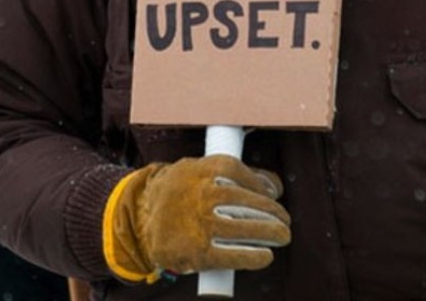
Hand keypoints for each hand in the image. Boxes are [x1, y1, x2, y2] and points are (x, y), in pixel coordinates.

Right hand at [102, 154, 290, 282]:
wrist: (141, 217)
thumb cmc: (177, 191)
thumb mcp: (198, 169)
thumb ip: (231, 173)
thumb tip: (273, 185)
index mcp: (203, 169)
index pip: (241, 172)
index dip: (261, 183)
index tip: (273, 193)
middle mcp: (203, 195)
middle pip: (248, 201)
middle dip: (272, 212)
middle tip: (284, 219)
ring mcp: (201, 224)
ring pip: (245, 227)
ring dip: (269, 233)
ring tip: (282, 235)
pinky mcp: (198, 251)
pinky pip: (232, 255)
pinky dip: (253, 256)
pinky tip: (265, 256)